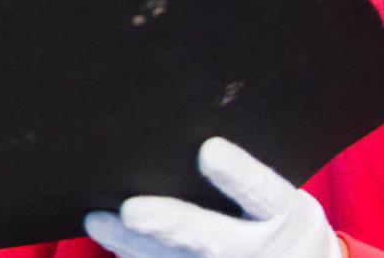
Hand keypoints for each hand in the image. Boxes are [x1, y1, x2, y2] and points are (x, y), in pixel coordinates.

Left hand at [84, 137, 342, 257]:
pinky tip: (110, 239)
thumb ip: (246, 178)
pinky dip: (137, 255)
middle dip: (170, 224)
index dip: (238, 174)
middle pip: (212, 238)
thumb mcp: (280, 199)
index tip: (209, 152)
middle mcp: (260, 247)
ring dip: (135, 244)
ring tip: (97, 222)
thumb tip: (192, 137)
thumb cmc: (276, 217)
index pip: (262, 193)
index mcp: (285, 214)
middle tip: (131, 211)